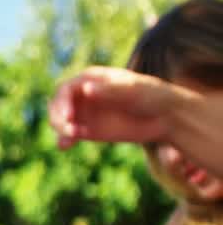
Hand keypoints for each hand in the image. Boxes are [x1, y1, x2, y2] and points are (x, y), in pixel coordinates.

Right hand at [49, 66, 182, 148]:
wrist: (166, 116)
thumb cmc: (152, 96)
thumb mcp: (133, 91)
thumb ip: (109, 90)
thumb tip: (85, 89)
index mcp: (92, 79)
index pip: (66, 89)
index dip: (61, 102)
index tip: (67, 117)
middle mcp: (84, 94)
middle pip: (58, 105)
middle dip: (57, 117)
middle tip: (68, 131)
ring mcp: (85, 112)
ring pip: (60, 120)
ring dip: (60, 129)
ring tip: (70, 138)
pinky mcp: (87, 129)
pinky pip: (69, 134)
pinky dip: (64, 139)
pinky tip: (65, 146)